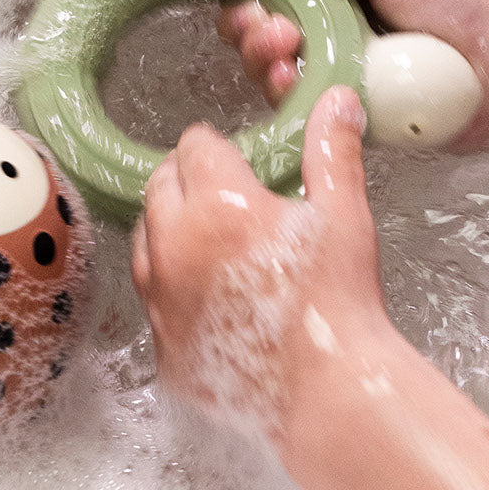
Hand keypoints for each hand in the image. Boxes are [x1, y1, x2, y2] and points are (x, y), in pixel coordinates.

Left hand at [130, 85, 388, 444]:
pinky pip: (153, 303)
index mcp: (217, 204)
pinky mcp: (162, 350)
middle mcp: (174, 246)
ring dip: (170, 229)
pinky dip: (173, 290)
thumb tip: (337, 96)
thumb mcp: (344, 214)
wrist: (330, 394)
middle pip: (159, 185)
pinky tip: (210, 297)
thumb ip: (333, 150)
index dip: (217, 146)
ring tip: (213, 240)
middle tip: (226, 193)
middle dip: (187, 179)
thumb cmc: (340, 299)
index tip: (236, 157)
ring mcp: (160, 302)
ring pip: (144, 241)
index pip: (194, 145)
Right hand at [219, 0, 488, 147]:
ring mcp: (327, 64)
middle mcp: (322, 18)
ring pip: (266, 64)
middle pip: (255, 19)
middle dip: (249, 24)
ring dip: (262, 59)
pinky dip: (285, 97)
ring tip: (286, 52)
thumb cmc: (467, 3)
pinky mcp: (336, 106)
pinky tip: (294, 85)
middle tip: (277, 29)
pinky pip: (295, 106)